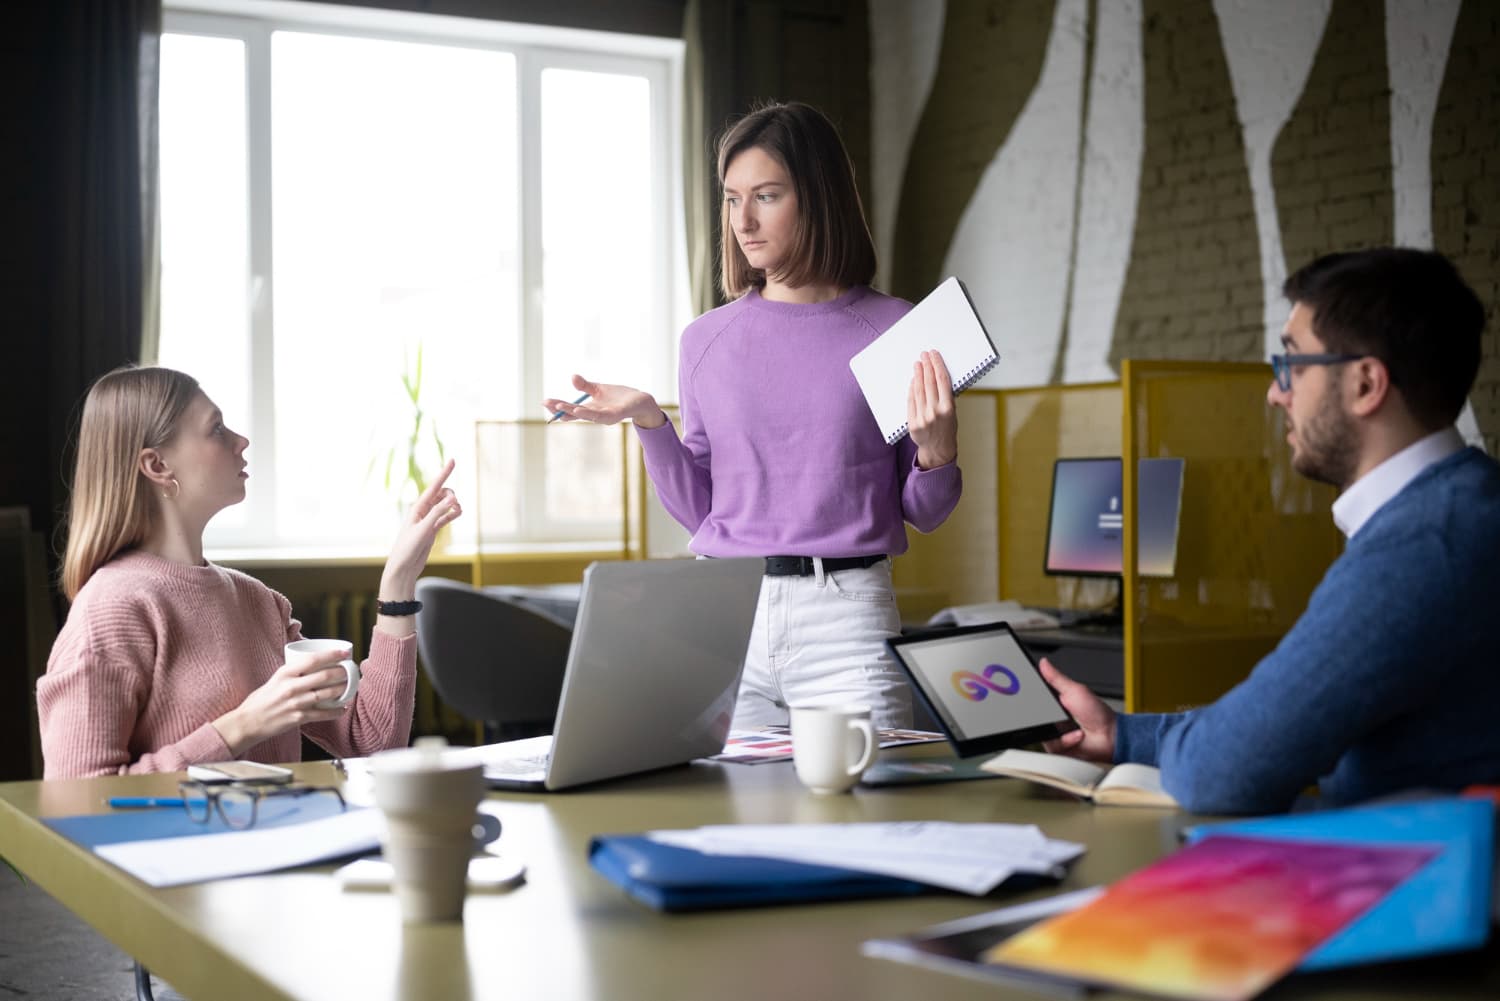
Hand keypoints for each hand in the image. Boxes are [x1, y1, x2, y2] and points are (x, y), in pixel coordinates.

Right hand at [212, 651, 351, 754]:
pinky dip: (336, 711)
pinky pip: (323, 714)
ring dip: (342, 690)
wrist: (248, 722)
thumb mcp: (275, 679)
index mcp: (285, 673)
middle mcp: (291, 687)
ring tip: (351, 686)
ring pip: (327, 694)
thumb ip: (294, 672)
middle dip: (342, 672)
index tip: (345, 652)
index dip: (332, 655)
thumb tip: (315, 664)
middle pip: (324, 676)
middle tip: (351, 670)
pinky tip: (343, 708)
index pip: (313, 660)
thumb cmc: (262, 699)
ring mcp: (296, 703)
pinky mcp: (298, 718)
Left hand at [380, 458, 461, 600]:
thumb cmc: (408, 548)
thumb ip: (438, 513)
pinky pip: (446, 516)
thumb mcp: (424, 529)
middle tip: (455, 505)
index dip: (444, 473)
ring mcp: (428, 519)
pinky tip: (458, 513)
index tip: (454, 460)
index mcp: (417, 507)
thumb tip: (453, 498)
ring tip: (459, 511)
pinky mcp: (433, 529)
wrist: (404, 567)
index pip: (434, 486)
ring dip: (454, 505)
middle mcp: (422, 511)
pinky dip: (453, 513)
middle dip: (451, 495)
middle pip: (442, 494)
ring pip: (445, 505)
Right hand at [542, 373, 664, 429]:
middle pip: (573, 414)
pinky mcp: (614, 416)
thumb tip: (572, 377)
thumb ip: (585, 385)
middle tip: (546, 403)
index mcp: (590, 409)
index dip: (557, 406)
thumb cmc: (619, 396)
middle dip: (559, 408)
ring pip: (584, 415)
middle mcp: (594, 415)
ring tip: (559, 406)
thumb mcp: (599, 389)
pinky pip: (599, 416)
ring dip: (571, 411)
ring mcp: (604, 417)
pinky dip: (587, 413)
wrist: (639, 400)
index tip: (544, 401)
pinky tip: (578, 410)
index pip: (570, 409)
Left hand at [907, 350, 957, 468]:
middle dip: (926, 366)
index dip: (937, 365)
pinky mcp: (912, 423)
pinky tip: (913, 380)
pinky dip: (911, 389)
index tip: (934, 355)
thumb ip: (945, 395)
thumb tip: (936, 375)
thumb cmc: (948, 428)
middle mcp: (935, 412)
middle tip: (924, 355)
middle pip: (929, 383)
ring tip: (917, 364)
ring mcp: (922, 418)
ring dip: (917, 375)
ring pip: (918, 390)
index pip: (942, 380)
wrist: (939, 450)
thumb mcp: (953, 411)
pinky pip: (911, 401)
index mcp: (948, 408)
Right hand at [1039, 657, 1117, 763]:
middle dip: (1043, 715)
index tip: (1032, 695)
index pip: (1035, 698)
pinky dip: (1065, 740)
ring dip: (1059, 730)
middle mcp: (1052, 718)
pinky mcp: (1057, 748)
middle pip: (1034, 716)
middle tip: (1056, 713)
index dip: (1031, 697)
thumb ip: (1056, 678)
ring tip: (1072, 726)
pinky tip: (1076, 736)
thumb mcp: (1075, 690)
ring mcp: (1054, 733)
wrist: (1110, 736)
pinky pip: (1051, 744)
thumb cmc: (1098, 713)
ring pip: (1040, 731)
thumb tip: (1044, 663)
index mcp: (1054, 702)